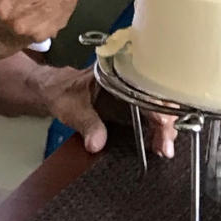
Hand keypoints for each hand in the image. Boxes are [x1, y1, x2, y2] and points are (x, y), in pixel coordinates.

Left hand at [41, 66, 177, 155]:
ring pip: (159, 106)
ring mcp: (132, 92)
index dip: (159, 105)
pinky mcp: (131, 104)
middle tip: (165, 146)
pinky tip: (160, 144)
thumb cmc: (61, 91)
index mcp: (119, 72)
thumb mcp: (71, 108)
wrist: (52, 90)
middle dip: (167, 121)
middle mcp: (130, 79)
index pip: (148, 87)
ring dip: (165, 127)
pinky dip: (158, 129)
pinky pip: (151, 114)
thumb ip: (86, 124)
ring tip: (164, 148)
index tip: (163, 125)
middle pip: (159, 97)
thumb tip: (97, 143)